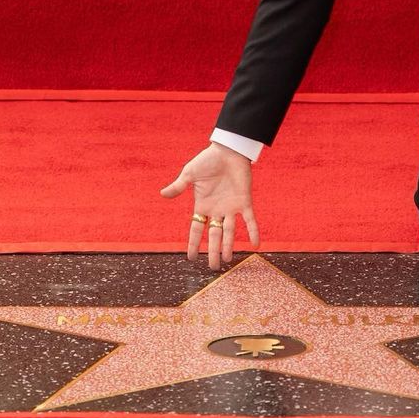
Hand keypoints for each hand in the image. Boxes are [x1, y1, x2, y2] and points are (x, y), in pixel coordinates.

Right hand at [160, 143, 259, 269]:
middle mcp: (217, 209)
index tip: (191, 258)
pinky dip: (254, 231)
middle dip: (213, 251)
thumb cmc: (208, 160)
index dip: (194, 243)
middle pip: (214, 235)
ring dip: (229, 245)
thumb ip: (179, 186)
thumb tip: (162, 194)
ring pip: (230, 231)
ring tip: (227, 260)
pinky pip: (250, 220)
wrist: (228, 150)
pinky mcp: (244, 201)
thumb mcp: (190, 173)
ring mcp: (231, 207)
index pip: (197, 229)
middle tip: (213, 268)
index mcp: (202, 205)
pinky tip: (256, 245)